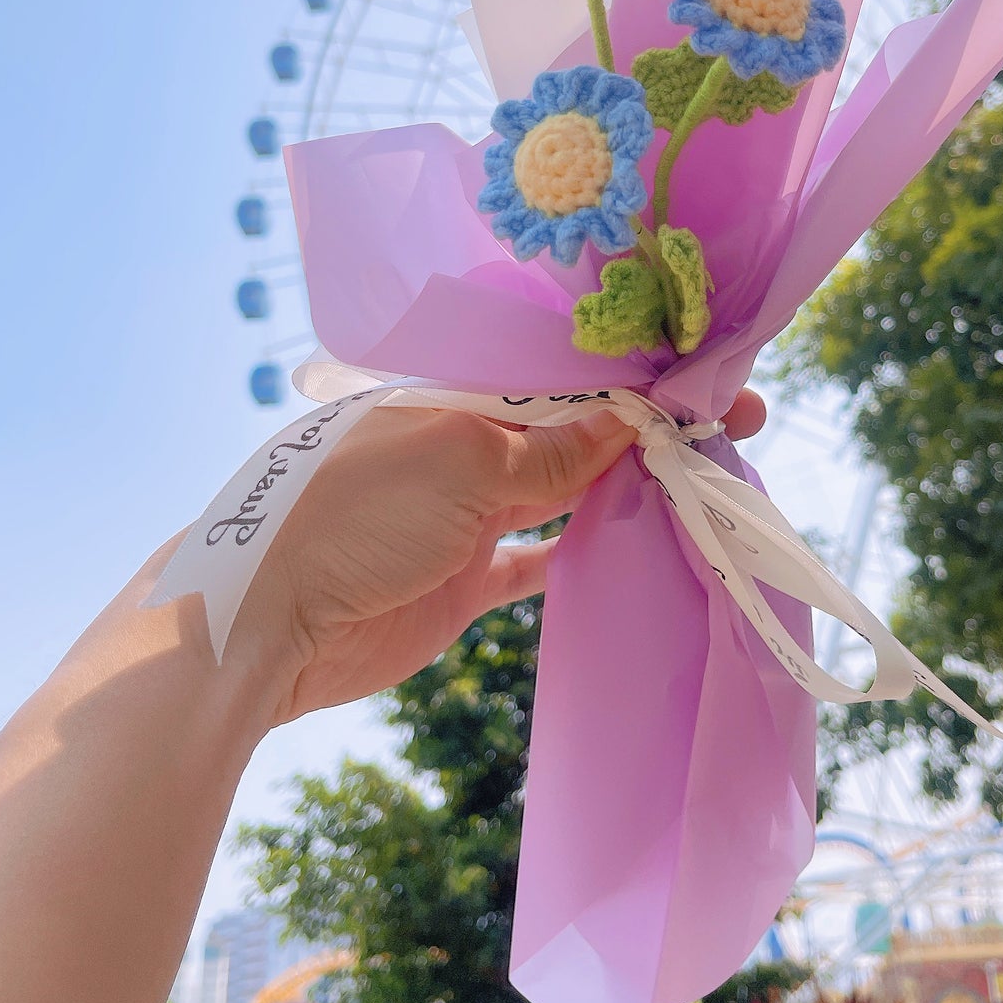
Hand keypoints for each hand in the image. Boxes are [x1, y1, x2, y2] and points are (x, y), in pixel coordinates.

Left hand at [238, 390, 767, 724]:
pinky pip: (539, 562)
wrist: (264, 623)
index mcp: (460, 398)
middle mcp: (468, 448)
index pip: (568, 379)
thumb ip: (550, 451)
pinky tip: (640, 550)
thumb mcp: (461, 463)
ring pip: (566, 494)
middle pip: (577, 433)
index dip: (641, 380)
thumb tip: (631, 421)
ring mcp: (467, 516)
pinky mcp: (465, 581)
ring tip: (706, 483)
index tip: (713, 383)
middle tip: (737, 428)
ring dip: (628, 489)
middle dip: (651, 431)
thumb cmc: (356, 514)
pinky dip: (583, 556)